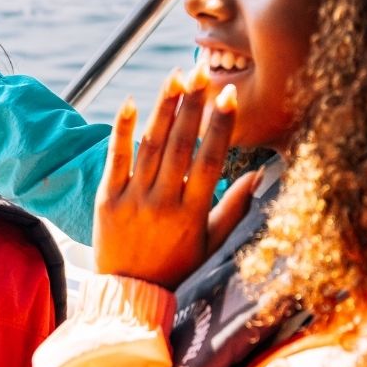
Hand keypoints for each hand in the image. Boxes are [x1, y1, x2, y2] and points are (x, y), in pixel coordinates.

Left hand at [94, 67, 257, 289]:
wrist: (129, 295)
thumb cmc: (176, 267)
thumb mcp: (211, 243)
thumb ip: (234, 207)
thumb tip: (260, 173)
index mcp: (192, 213)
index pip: (210, 160)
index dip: (221, 125)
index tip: (229, 95)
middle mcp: (163, 203)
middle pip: (180, 145)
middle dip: (192, 105)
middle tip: (200, 72)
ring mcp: (132, 200)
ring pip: (150, 146)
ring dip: (163, 108)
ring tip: (174, 77)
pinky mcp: (106, 199)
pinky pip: (115, 159)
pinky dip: (122, 130)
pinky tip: (130, 102)